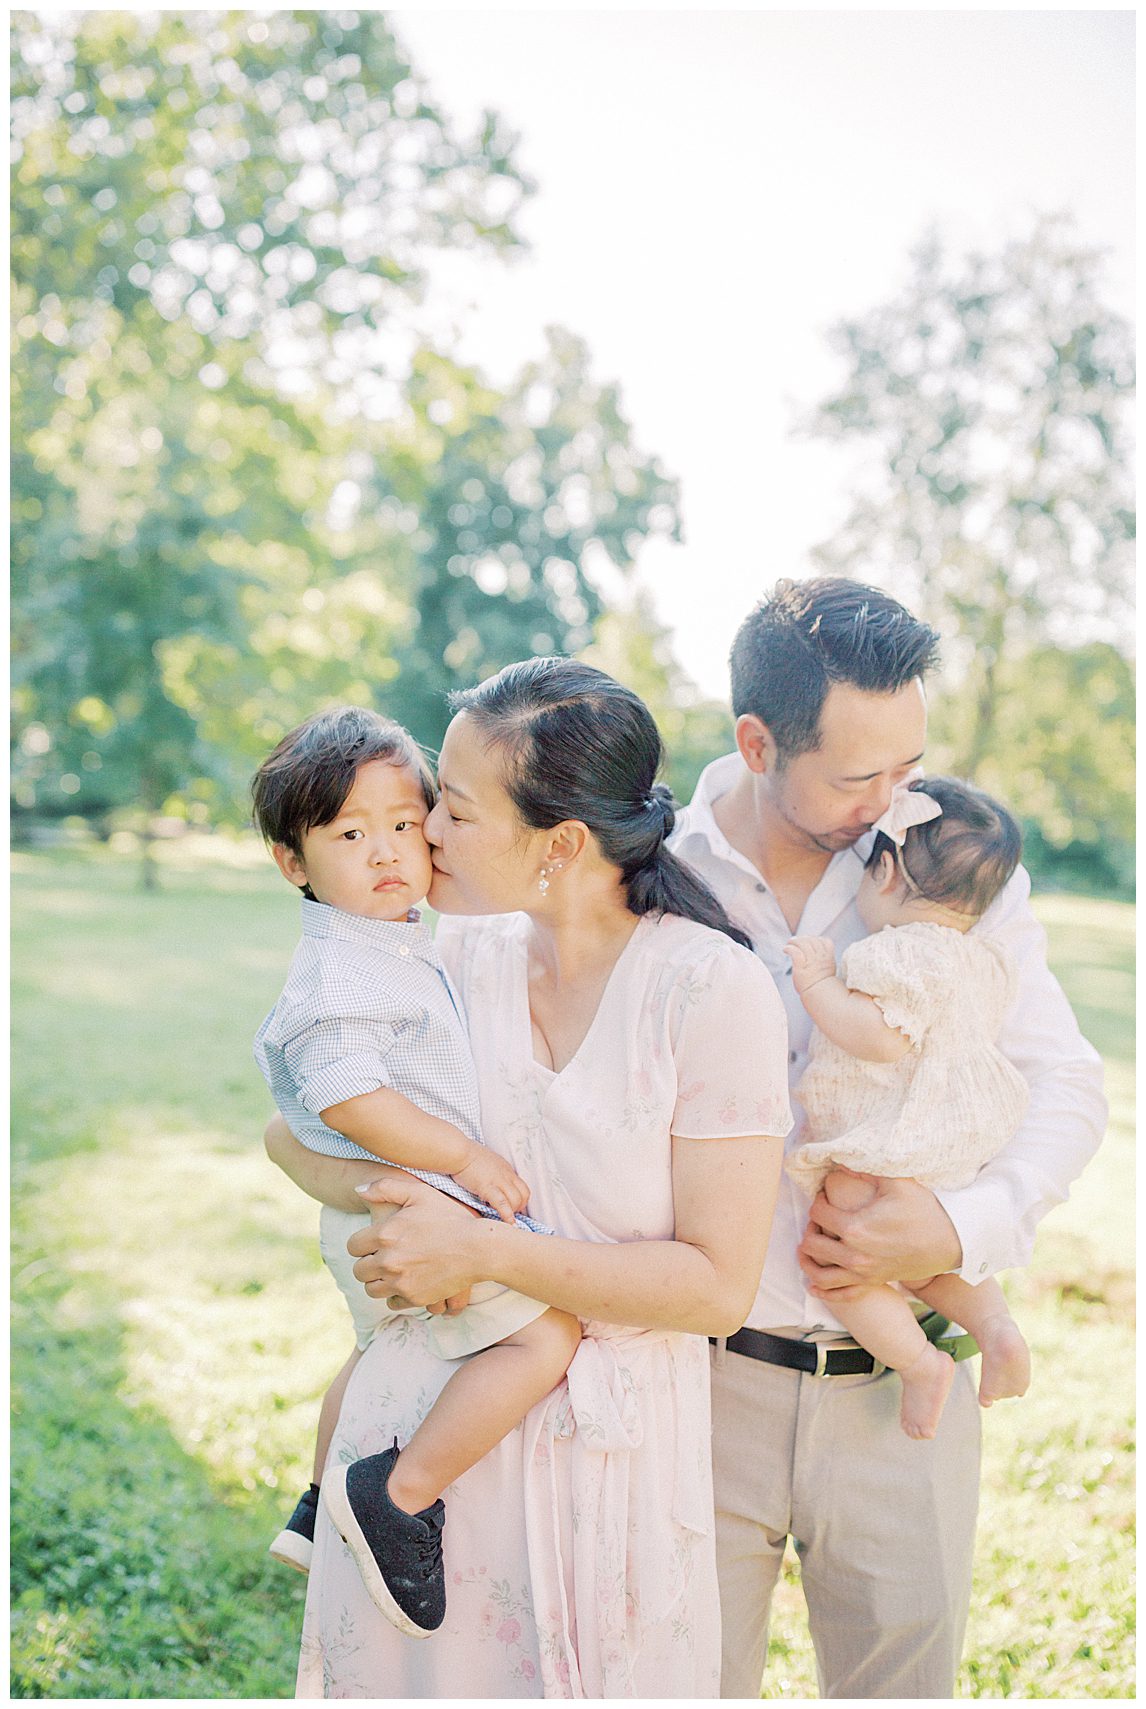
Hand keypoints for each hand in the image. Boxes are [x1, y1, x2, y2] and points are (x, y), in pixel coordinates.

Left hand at [349, 1175, 487, 1312]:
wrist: (478, 1248)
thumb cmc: (450, 1217)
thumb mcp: (420, 1193)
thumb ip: (386, 1187)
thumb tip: (358, 1190)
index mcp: (385, 1234)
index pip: (353, 1247)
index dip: (361, 1244)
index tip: (373, 1243)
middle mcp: (388, 1260)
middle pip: (359, 1271)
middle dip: (368, 1264)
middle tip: (383, 1258)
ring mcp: (400, 1282)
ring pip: (372, 1289)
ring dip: (379, 1281)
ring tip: (393, 1271)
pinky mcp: (414, 1298)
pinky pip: (392, 1302)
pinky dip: (396, 1295)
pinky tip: (407, 1282)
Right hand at [453, 1147, 530, 1223]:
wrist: (459, 1152)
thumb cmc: (468, 1156)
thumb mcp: (488, 1162)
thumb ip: (494, 1173)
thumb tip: (493, 1183)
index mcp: (506, 1169)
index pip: (523, 1187)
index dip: (521, 1200)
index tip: (514, 1207)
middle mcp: (506, 1175)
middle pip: (524, 1195)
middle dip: (519, 1208)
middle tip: (510, 1214)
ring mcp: (498, 1181)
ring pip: (516, 1200)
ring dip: (513, 1212)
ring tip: (506, 1218)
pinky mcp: (487, 1187)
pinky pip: (502, 1203)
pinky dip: (507, 1215)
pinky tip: (508, 1222)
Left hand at [784, 935, 837, 996]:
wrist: (817, 997)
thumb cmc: (820, 986)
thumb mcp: (827, 970)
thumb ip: (823, 960)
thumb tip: (815, 953)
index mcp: (828, 958)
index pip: (825, 941)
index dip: (816, 939)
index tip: (809, 941)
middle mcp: (820, 958)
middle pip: (813, 940)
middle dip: (803, 938)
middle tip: (795, 940)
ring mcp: (811, 961)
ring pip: (803, 943)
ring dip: (794, 941)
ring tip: (789, 943)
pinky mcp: (801, 966)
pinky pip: (795, 951)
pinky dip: (789, 948)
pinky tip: (785, 950)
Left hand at [798, 1175, 963, 1300]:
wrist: (950, 1243)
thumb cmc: (924, 1210)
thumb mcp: (896, 1182)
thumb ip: (865, 1170)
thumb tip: (839, 1162)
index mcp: (856, 1228)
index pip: (817, 1214)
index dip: (817, 1201)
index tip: (826, 1196)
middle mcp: (855, 1255)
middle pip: (811, 1244)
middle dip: (810, 1228)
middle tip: (820, 1219)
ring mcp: (863, 1273)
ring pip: (819, 1275)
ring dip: (808, 1260)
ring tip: (807, 1248)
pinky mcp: (872, 1283)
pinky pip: (840, 1295)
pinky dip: (824, 1292)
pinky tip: (813, 1285)